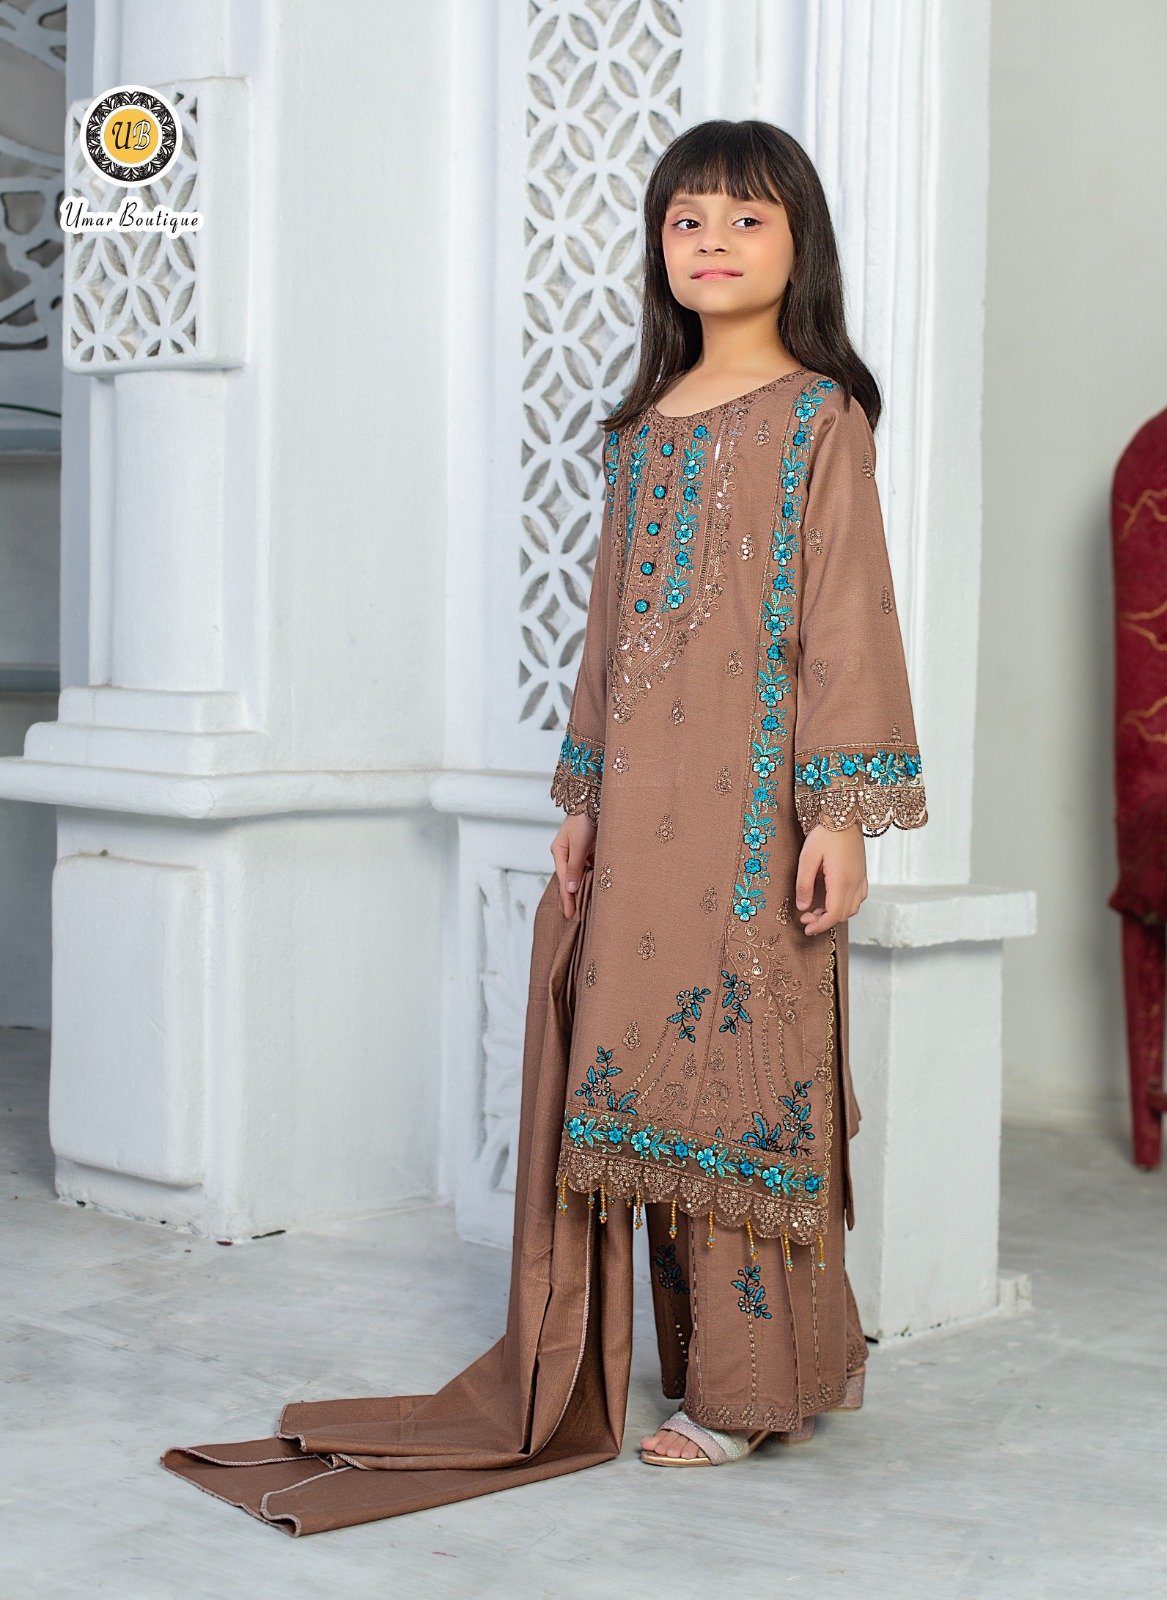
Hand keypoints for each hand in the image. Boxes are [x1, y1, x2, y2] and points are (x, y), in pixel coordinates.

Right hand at [550, 812, 596, 917]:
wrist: (593, 799)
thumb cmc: (584, 819)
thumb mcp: (579, 845)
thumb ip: (575, 867)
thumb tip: (570, 889)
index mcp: (559, 852)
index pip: (564, 881)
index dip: (568, 899)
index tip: (571, 915)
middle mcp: (566, 854)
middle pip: (569, 881)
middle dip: (572, 898)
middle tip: (575, 918)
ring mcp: (577, 852)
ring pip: (578, 876)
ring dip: (581, 890)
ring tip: (584, 909)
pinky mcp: (588, 850)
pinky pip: (587, 869)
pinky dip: (590, 880)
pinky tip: (593, 890)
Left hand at [795, 821, 867, 935]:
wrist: (845, 816)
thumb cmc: (825, 835)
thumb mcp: (808, 858)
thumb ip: (804, 884)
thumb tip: (802, 906)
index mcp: (841, 881)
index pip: (834, 914)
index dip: (820, 925)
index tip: (807, 928)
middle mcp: (855, 883)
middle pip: (843, 914)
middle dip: (824, 921)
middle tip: (806, 917)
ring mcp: (861, 879)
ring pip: (853, 908)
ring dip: (836, 914)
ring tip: (817, 909)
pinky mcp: (863, 874)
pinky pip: (859, 898)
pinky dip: (846, 905)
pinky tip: (833, 899)